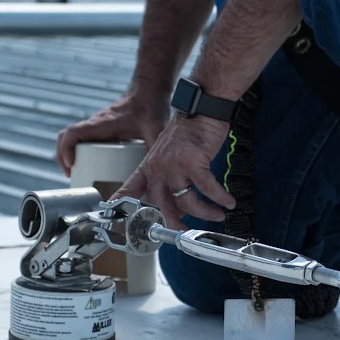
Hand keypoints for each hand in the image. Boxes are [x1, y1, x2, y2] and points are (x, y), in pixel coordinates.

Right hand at [56, 89, 169, 176]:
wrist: (149, 89)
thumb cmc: (150, 105)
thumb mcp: (155, 129)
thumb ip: (156, 149)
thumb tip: (156, 173)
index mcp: (103, 123)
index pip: (73, 132)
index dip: (66, 149)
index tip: (71, 165)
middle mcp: (95, 124)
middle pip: (65, 136)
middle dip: (62, 156)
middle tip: (71, 175)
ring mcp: (96, 125)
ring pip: (70, 136)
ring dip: (66, 153)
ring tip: (76, 172)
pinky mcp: (101, 127)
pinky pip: (80, 137)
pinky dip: (76, 149)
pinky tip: (87, 163)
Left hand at [113, 114, 234, 229]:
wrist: (203, 108)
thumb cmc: (189, 129)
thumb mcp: (169, 151)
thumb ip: (169, 174)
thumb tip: (178, 200)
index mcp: (150, 165)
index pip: (131, 186)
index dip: (121, 200)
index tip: (111, 210)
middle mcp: (159, 168)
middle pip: (163, 205)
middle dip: (175, 222)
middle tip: (185, 231)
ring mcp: (176, 166)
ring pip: (187, 202)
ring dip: (205, 212)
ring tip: (217, 214)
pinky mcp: (194, 163)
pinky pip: (208, 189)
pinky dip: (220, 198)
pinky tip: (228, 202)